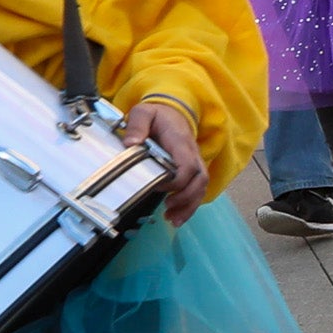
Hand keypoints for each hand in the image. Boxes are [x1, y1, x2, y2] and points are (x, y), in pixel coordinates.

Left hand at [118, 99, 209, 221]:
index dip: (175, 180)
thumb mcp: (143, 112)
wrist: (173, 112)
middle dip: (186, 198)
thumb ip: (137, 125)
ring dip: (189, 206)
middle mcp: (192, 153)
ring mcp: (195, 163)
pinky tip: (176, 217)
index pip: (187, 165)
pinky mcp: (193, 171)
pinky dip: (189, 206)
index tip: (156, 185)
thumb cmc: (158, 115)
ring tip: (173, 219)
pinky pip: (198, 190)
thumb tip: (131, 144)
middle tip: (168, 207)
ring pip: (201, 187)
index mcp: (180, 142)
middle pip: (200, 179)